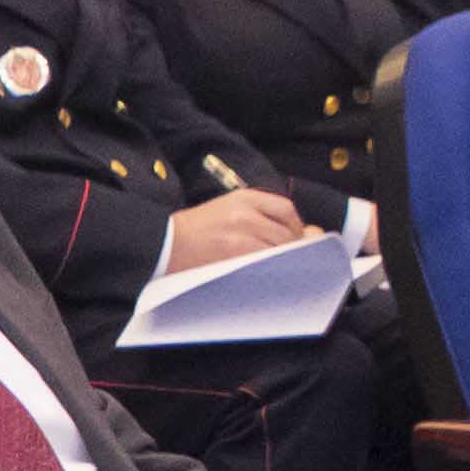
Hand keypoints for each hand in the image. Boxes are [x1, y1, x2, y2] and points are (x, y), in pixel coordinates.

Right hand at [163, 189, 312, 268]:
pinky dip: (269, 268)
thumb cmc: (195, 230)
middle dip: (291, 247)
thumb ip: (259, 217)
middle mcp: (246, 212)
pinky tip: (263, 273)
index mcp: (243, 197)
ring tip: (274, 267)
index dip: (295, 226)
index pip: (285, 209)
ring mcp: (242, 234)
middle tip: (287, 258)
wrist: (166, 243)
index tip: (294, 237)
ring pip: (278, 248)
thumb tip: (303, 231)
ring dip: (282, 259)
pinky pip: (265, 262)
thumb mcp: (227, 210)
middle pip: (286, 231)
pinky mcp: (235, 254)